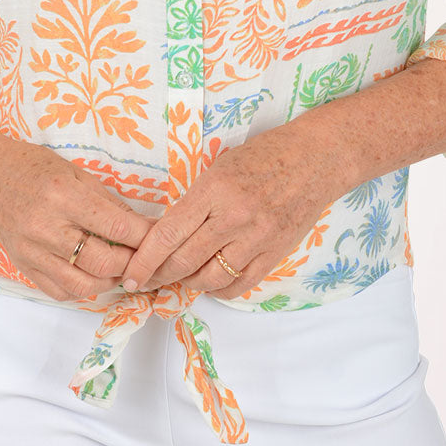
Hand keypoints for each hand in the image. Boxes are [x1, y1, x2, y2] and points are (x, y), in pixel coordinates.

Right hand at [0, 138, 154, 301]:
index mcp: (63, 195)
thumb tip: (144, 226)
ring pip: (84, 286)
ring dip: (111, 282)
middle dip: (132, 263)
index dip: (144, 237)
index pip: (116, 226)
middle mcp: (45, 227)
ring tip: (122, 269)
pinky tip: (94, 276)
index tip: (161, 238)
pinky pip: (61, 292)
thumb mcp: (76, 172)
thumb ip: (109, 202)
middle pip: (103, 262)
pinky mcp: (23, 266)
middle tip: (144, 257)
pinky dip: (84, 290)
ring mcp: (32, 251)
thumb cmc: (32, 167)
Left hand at [118, 124, 341, 297]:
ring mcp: (257, 237)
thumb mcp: (220, 167)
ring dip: (189, 283)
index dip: (143, 260)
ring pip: (210, 278)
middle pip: (184, 261)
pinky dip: (220, 289)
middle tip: (146, 281)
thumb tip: (167, 235)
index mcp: (214, 189)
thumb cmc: (264, 156)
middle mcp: (234, 216)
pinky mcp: (276, 252)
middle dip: (159, 276)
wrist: (315, 159)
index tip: (129, 275)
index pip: (167, 234)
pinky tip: (211, 282)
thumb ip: (196, 201)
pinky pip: (240, 283)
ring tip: (180, 278)